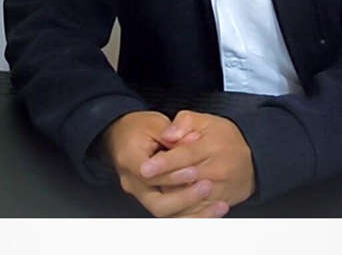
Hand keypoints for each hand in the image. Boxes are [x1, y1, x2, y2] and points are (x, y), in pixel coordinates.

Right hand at [98, 111, 226, 217]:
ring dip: (193, 214)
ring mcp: (141, 195)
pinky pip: (172, 215)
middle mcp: (132, 183)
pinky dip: (191, 216)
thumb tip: (192, 141)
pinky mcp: (151, 199)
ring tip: (219, 207)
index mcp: (129, 161)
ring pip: (166, 214)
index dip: (173, 176)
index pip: (150, 176)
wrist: (122, 136)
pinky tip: (211, 214)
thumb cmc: (139, 127)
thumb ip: (172, 135)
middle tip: (208, 187)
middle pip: (157, 204)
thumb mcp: (155, 124)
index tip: (195, 171)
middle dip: (185, 199)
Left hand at [139, 110, 254, 209]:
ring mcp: (219, 190)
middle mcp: (217, 170)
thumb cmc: (225, 138)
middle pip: (185, 179)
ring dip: (171, 197)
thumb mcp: (206, 121)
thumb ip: (184, 123)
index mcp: (212, 147)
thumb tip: (168, 134)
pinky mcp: (219, 203)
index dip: (163, 163)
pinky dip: (182, 210)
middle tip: (143, 179)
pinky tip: (169, 202)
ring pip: (190, 199)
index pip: (184, 156)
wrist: (253, 160)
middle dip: (163, 181)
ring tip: (156, 189)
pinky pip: (198, 211)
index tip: (145, 168)